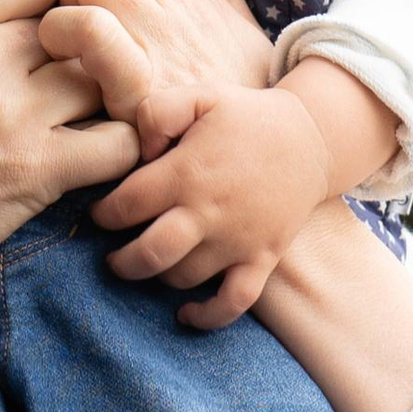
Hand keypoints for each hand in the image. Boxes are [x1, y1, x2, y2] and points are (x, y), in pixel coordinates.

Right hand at [0, 0, 140, 411]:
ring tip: (96, 105)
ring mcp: (14, 115)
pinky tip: (98, 152)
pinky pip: (118, 141)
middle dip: (90, 35)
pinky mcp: (36, 173)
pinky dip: (120, 145)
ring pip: (111, 72)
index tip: (52, 9)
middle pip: (83, 12)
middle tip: (83, 60)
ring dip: (112, 88)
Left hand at [90, 81, 333, 328]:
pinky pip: (234, 302)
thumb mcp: (201, 95)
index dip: (104, 214)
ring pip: (183, 278)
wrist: (311, 138)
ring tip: (149, 263)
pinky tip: (185, 314)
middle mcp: (209, 212)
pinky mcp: (262, 258)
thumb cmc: (246, 117)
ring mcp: (238, 240)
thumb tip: (137, 149)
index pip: (126, 205)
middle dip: (120, 261)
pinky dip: (207, 316)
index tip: (101, 213)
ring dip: (157, 276)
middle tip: (112, 255)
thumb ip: (158, 110)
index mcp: (187, 172)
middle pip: (149, 254)